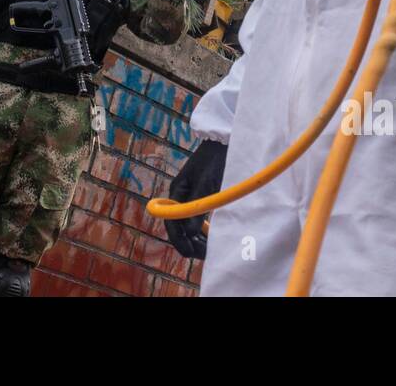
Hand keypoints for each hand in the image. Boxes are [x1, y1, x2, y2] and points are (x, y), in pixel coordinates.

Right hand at [164, 140, 227, 258]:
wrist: (224, 141)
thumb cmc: (215, 159)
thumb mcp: (207, 183)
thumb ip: (198, 206)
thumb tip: (191, 232)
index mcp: (176, 192)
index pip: (171, 222)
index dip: (179, 240)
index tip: (190, 254)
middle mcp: (180, 197)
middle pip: (179, 226)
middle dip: (190, 242)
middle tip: (206, 255)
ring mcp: (189, 197)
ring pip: (188, 225)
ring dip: (196, 238)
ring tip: (210, 249)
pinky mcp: (200, 197)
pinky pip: (197, 218)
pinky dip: (203, 229)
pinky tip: (211, 236)